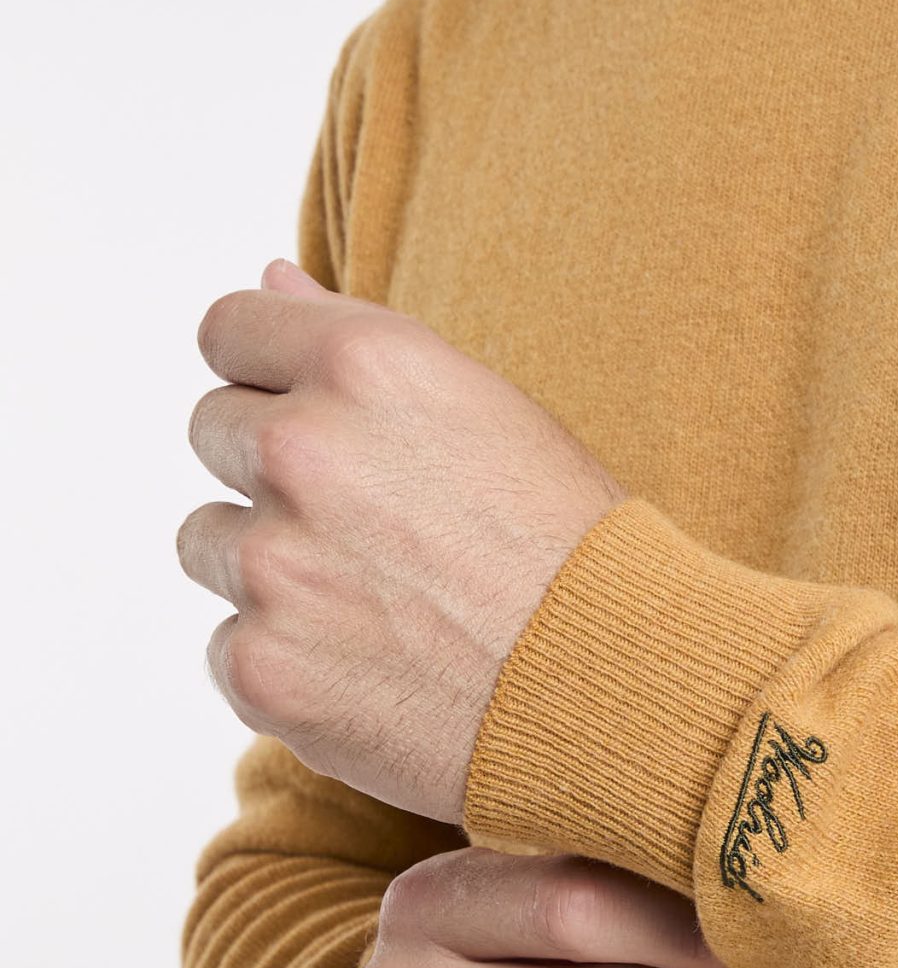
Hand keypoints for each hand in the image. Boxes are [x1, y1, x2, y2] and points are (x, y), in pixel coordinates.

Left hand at [179, 259, 627, 823]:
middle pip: (214, 431)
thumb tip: (266, 278)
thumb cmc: (569, 545)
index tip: (303, 412)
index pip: (228, 331)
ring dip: (271, 565)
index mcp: (365, 366)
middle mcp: (304, 450)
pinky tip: (372, 665)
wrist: (618, 689)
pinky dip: (286, 656)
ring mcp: (272, 564)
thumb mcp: (484, 409)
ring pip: (209, 541)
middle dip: (272, 471)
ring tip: (378, 598)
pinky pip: (228, 642)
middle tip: (370, 524)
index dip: (265, 372)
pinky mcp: (260, 665)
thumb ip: (358, 343)